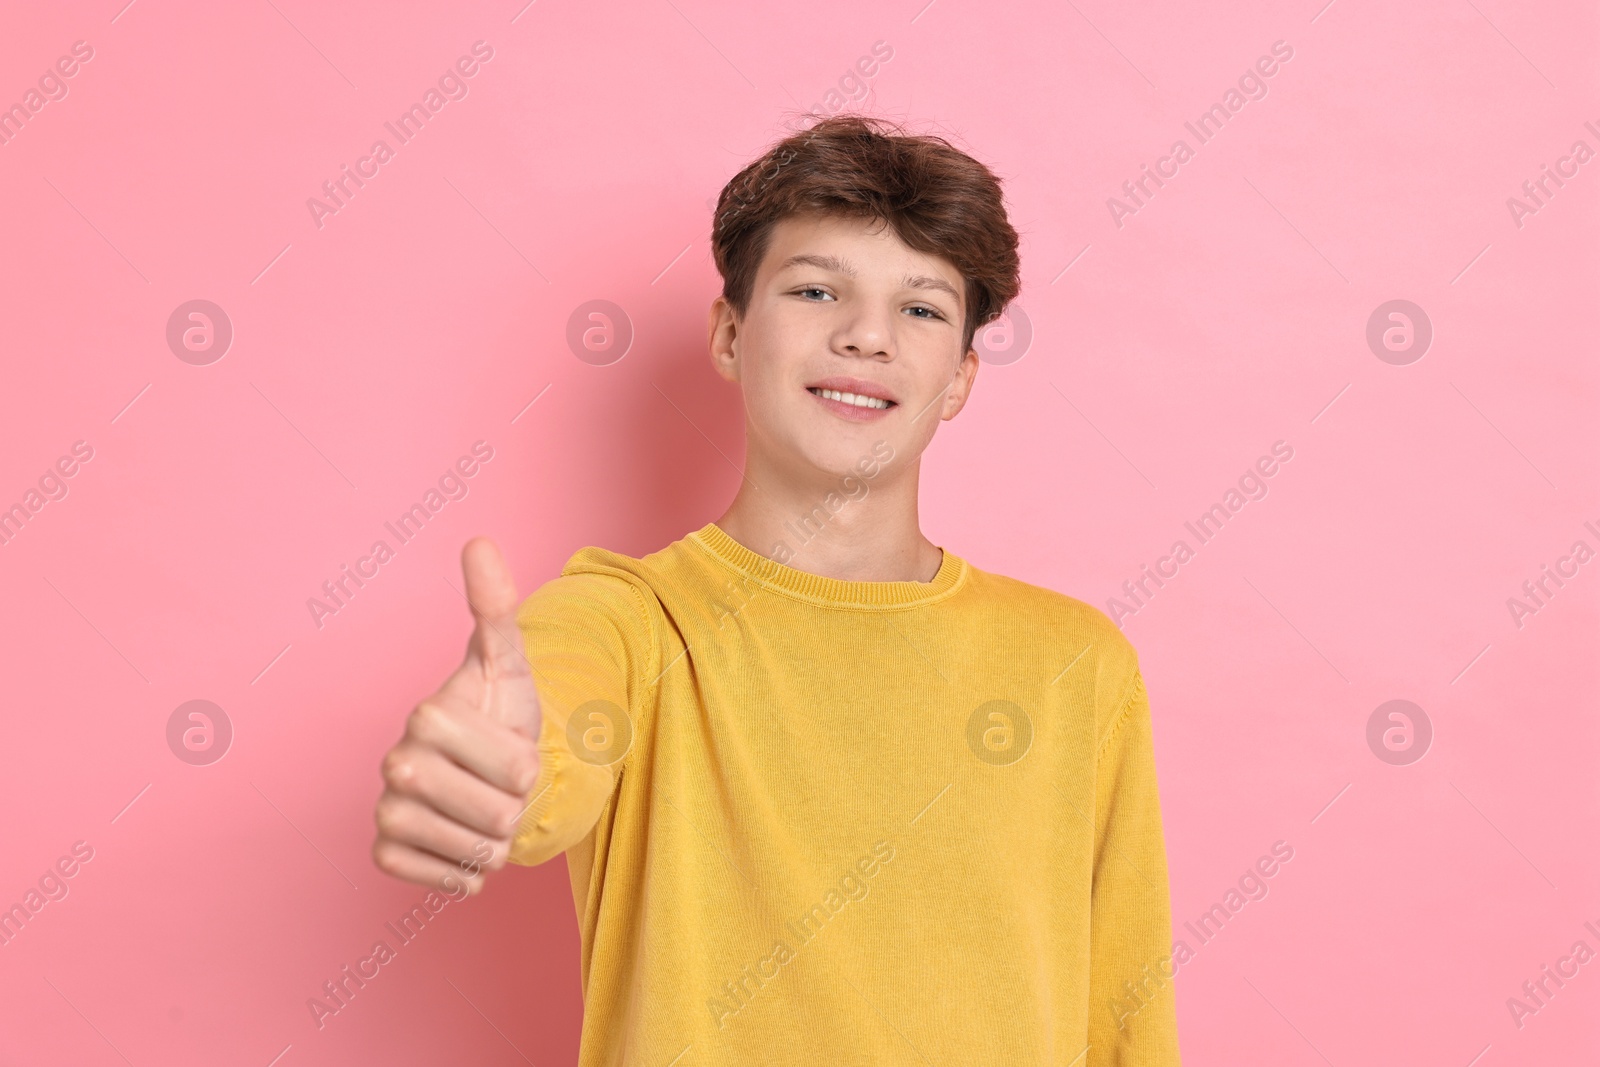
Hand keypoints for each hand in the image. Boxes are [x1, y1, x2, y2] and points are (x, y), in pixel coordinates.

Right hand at [372, 537, 541, 893]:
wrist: (484, 768)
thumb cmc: (500, 713)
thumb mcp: (509, 662)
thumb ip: (496, 607)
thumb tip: (479, 542)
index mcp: (427, 715)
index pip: (513, 767)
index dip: (529, 765)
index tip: (514, 750)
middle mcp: (395, 762)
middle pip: (496, 814)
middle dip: (517, 806)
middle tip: (502, 785)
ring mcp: (385, 808)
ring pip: (473, 850)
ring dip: (497, 842)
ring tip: (486, 813)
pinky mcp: (385, 852)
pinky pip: (443, 879)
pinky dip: (467, 872)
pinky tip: (464, 846)